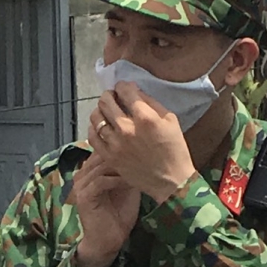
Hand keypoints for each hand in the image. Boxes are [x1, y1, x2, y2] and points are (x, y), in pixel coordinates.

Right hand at [71, 158, 138, 266]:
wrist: (108, 241)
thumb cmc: (119, 215)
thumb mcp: (127, 186)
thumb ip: (129, 169)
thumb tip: (144, 151)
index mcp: (90, 170)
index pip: (104, 149)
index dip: (121, 147)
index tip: (141, 148)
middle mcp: (82, 174)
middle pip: (102, 154)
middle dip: (122, 155)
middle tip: (141, 156)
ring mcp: (81, 185)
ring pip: (101, 166)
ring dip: (121, 166)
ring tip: (138, 168)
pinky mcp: (84, 196)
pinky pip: (100, 181)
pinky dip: (116, 180)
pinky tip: (130, 182)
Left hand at [90, 83, 196, 202]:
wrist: (170, 180)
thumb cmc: (174, 148)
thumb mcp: (170, 119)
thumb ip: (150, 103)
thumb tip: (134, 91)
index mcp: (145, 117)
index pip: (125, 90)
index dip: (123, 86)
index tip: (124, 88)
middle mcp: (127, 128)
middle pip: (106, 101)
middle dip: (109, 94)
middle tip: (113, 96)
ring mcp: (116, 144)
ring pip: (96, 117)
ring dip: (100, 109)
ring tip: (106, 110)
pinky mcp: (109, 157)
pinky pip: (93, 137)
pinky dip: (94, 127)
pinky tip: (100, 126)